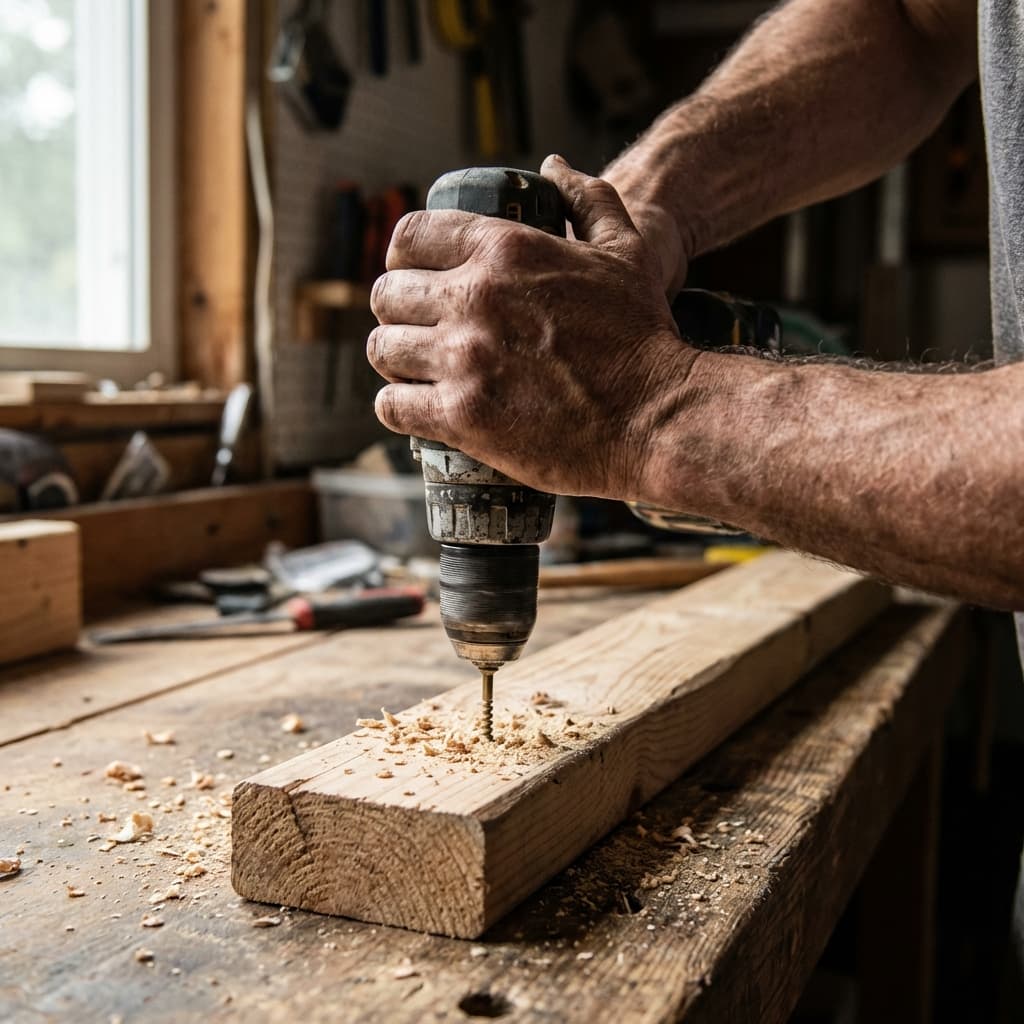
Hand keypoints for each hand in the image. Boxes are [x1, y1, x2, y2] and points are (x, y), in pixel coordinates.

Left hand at [367, 156, 695, 498]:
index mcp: (504, 248)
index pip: (409, 237)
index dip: (404, 258)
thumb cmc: (644, 334)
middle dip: (399, 312)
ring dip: (396, 359)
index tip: (415, 278)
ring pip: (383, 349)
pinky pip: (392, 405)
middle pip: (388, 295)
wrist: (658, 416)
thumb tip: (554, 165)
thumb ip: (588, 199)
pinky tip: (416, 407)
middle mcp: (474, 297)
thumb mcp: (628, 249)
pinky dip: (398, 406)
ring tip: (417, 370)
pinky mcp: (462, 416)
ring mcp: (464, 359)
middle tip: (419, 330)